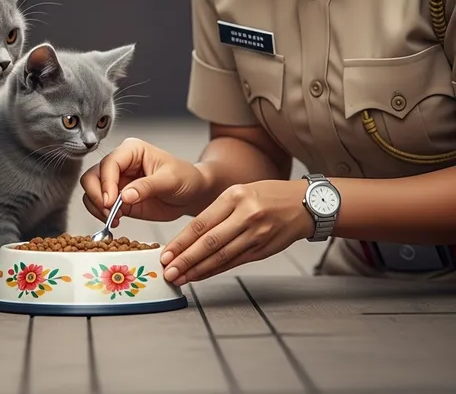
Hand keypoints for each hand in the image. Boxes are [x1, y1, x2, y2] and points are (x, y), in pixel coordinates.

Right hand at [80, 138, 205, 223]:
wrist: (193, 194)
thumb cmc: (185, 178)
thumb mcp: (170, 180)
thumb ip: (147, 187)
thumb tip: (124, 196)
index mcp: (132, 151)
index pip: (109, 163)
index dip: (106, 183)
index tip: (111, 202)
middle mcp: (120, 164)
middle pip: (92, 175)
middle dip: (97, 195)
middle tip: (109, 212)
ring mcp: (117, 181)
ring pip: (91, 190)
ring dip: (96, 206)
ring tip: (113, 218)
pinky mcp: (118, 198)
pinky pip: (99, 205)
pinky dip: (101, 214)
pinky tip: (115, 221)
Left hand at [160, 180, 313, 283]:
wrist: (303, 204)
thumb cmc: (268, 195)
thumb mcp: (239, 192)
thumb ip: (217, 211)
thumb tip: (190, 235)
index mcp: (235, 197)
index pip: (201, 223)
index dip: (181, 241)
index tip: (166, 253)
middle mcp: (245, 216)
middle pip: (209, 243)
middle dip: (185, 260)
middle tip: (169, 271)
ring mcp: (256, 235)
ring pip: (221, 256)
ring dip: (198, 270)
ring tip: (181, 278)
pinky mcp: (263, 250)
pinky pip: (235, 262)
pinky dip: (216, 270)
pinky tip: (202, 275)